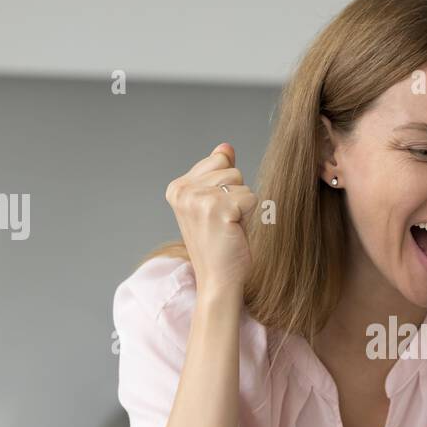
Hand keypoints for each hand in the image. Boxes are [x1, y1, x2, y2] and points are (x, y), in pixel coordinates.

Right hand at [164, 142, 258, 294]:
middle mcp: (183, 191)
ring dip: (242, 205)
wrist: (219, 279)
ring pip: (240, 182)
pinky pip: (250, 197)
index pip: (217, 160)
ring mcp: (198, 199)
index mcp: (177, 188)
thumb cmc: (219, 244)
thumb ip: (217, 173)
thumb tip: (225, 147)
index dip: (225, 188)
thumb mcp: (214, 203)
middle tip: (224, 222)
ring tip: (228, 227)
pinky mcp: (217, 209)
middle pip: (230, 169)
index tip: (215, 213)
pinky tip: (234, 231)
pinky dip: (249, 215)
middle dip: (235, 195)